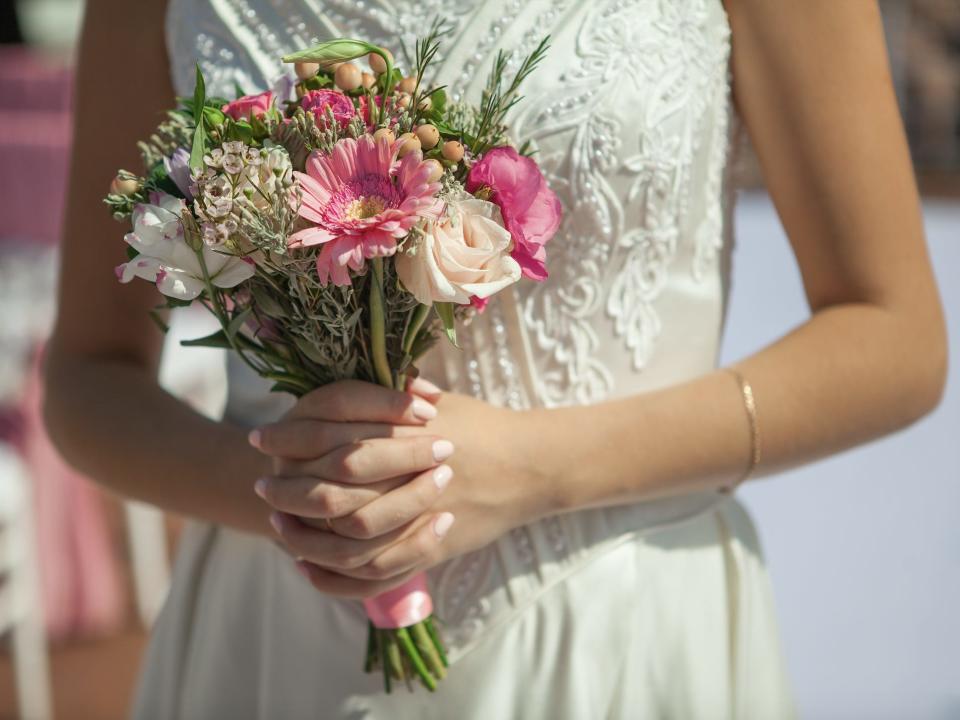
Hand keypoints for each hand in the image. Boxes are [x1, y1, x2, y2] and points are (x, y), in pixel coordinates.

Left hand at [251, 379, 557, 597]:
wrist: (529, 465)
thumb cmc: (480, 426)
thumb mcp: (434, 399)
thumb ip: (385, 395)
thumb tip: (329, 392)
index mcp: (404, 431)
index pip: (330, 435)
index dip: (289, 439)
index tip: (260, 440)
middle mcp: (410, 475)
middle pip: (330, 489)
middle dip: (288, 490)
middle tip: (260, 487)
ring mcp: (421, 516)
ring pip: (347, 536)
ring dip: (304, 534)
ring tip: (278, 525)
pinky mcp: (430, 549)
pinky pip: (373, 573)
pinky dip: (335, 575)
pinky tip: (309, 565)